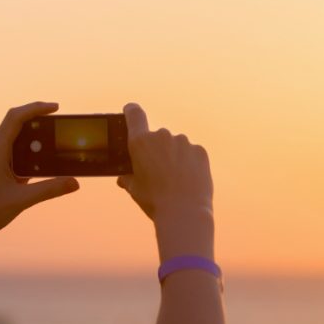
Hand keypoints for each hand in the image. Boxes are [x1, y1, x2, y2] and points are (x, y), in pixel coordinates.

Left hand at [0, 101, 79, 245]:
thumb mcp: (22, 200)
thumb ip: (49, 190)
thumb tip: (74, 182)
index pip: (15, 117)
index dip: (36, 108)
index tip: (55, 107)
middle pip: (16, 123)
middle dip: (38, 120)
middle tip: (58, 124)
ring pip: (14, 138)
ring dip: (34, 138)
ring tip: (53, 144)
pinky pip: (12, 152)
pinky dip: (28, 153)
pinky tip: (40, 164)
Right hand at [116, 102, 212, 220]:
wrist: (184, 212)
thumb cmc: (155, 201)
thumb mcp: (135, 190)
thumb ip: (128, 178)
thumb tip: (123, 178)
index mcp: (140, 142)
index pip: (134, 114)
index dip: (131, 111)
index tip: (130, 111)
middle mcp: (162, 136)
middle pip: (157, 137)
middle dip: (157, 150)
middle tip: (159, 172)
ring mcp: (183, 142)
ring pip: (176, 145)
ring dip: (174, 156)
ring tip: (175, 180)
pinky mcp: (199, 150)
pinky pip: (191, 153)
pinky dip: (189, 162)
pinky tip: (188, 180)